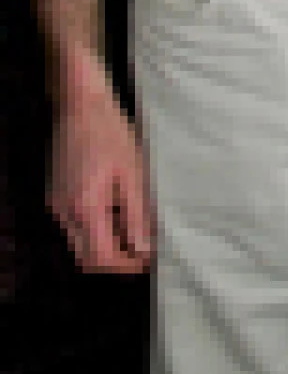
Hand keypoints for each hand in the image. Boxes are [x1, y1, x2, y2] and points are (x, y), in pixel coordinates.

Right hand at [47, 87, 151, 273]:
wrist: (80, 106)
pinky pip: (75, 226)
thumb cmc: (111, 133)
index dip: (124, 267)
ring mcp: (56, 206)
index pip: (101, 258)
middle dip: (115, 260)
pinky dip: (96, 228)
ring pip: (80, 243)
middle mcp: (64, 213)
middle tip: (144, 251)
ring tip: (135, 228)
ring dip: (106, 244)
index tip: (147, 263)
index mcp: (85, 208)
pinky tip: (117, 212)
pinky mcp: (55, 198)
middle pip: (87, 257)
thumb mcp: (133, 173)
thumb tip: (145, 248)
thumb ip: (137, 215)